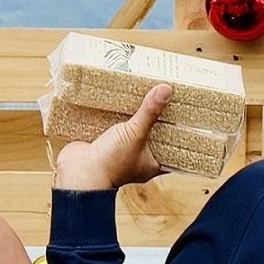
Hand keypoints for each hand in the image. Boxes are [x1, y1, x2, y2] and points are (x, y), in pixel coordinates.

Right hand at [50, 81, 169, 190]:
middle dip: (155, 118)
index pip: (172, 148)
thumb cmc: (110, 163)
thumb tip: (166, 90)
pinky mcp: (102, 143)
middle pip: (151, 135)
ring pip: (130, 130)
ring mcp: (118, 151)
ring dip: (133, 116)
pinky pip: (111, 127)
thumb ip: (150, 112)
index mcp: (152, 163)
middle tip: (164, 97)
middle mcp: (137, 158)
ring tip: (143, 94)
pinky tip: (117, 100)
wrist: (79, 173)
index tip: (185, 116)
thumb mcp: (135, 133)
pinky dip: (113, 116)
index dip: (179, 133)